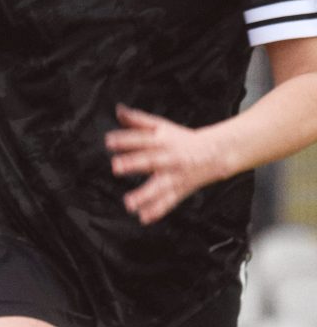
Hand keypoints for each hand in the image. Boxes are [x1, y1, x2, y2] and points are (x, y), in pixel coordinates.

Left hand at [107, 105, 228, 224]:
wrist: (216, 153)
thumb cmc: (182, 139)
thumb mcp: (161, 126)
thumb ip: (138, 120)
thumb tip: (118, 109)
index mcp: (162, 141)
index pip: (142, 139)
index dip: (125, 140)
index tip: (109, 141)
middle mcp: (168, 158)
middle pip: (150, 160)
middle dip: (133, 163)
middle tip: (116, 167)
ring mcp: (174, 175)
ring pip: (159, 186)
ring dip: (144, 195)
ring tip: (129, 203)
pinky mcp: (179, 190)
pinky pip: (169, 201)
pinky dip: (157, 210)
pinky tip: (144, 218)